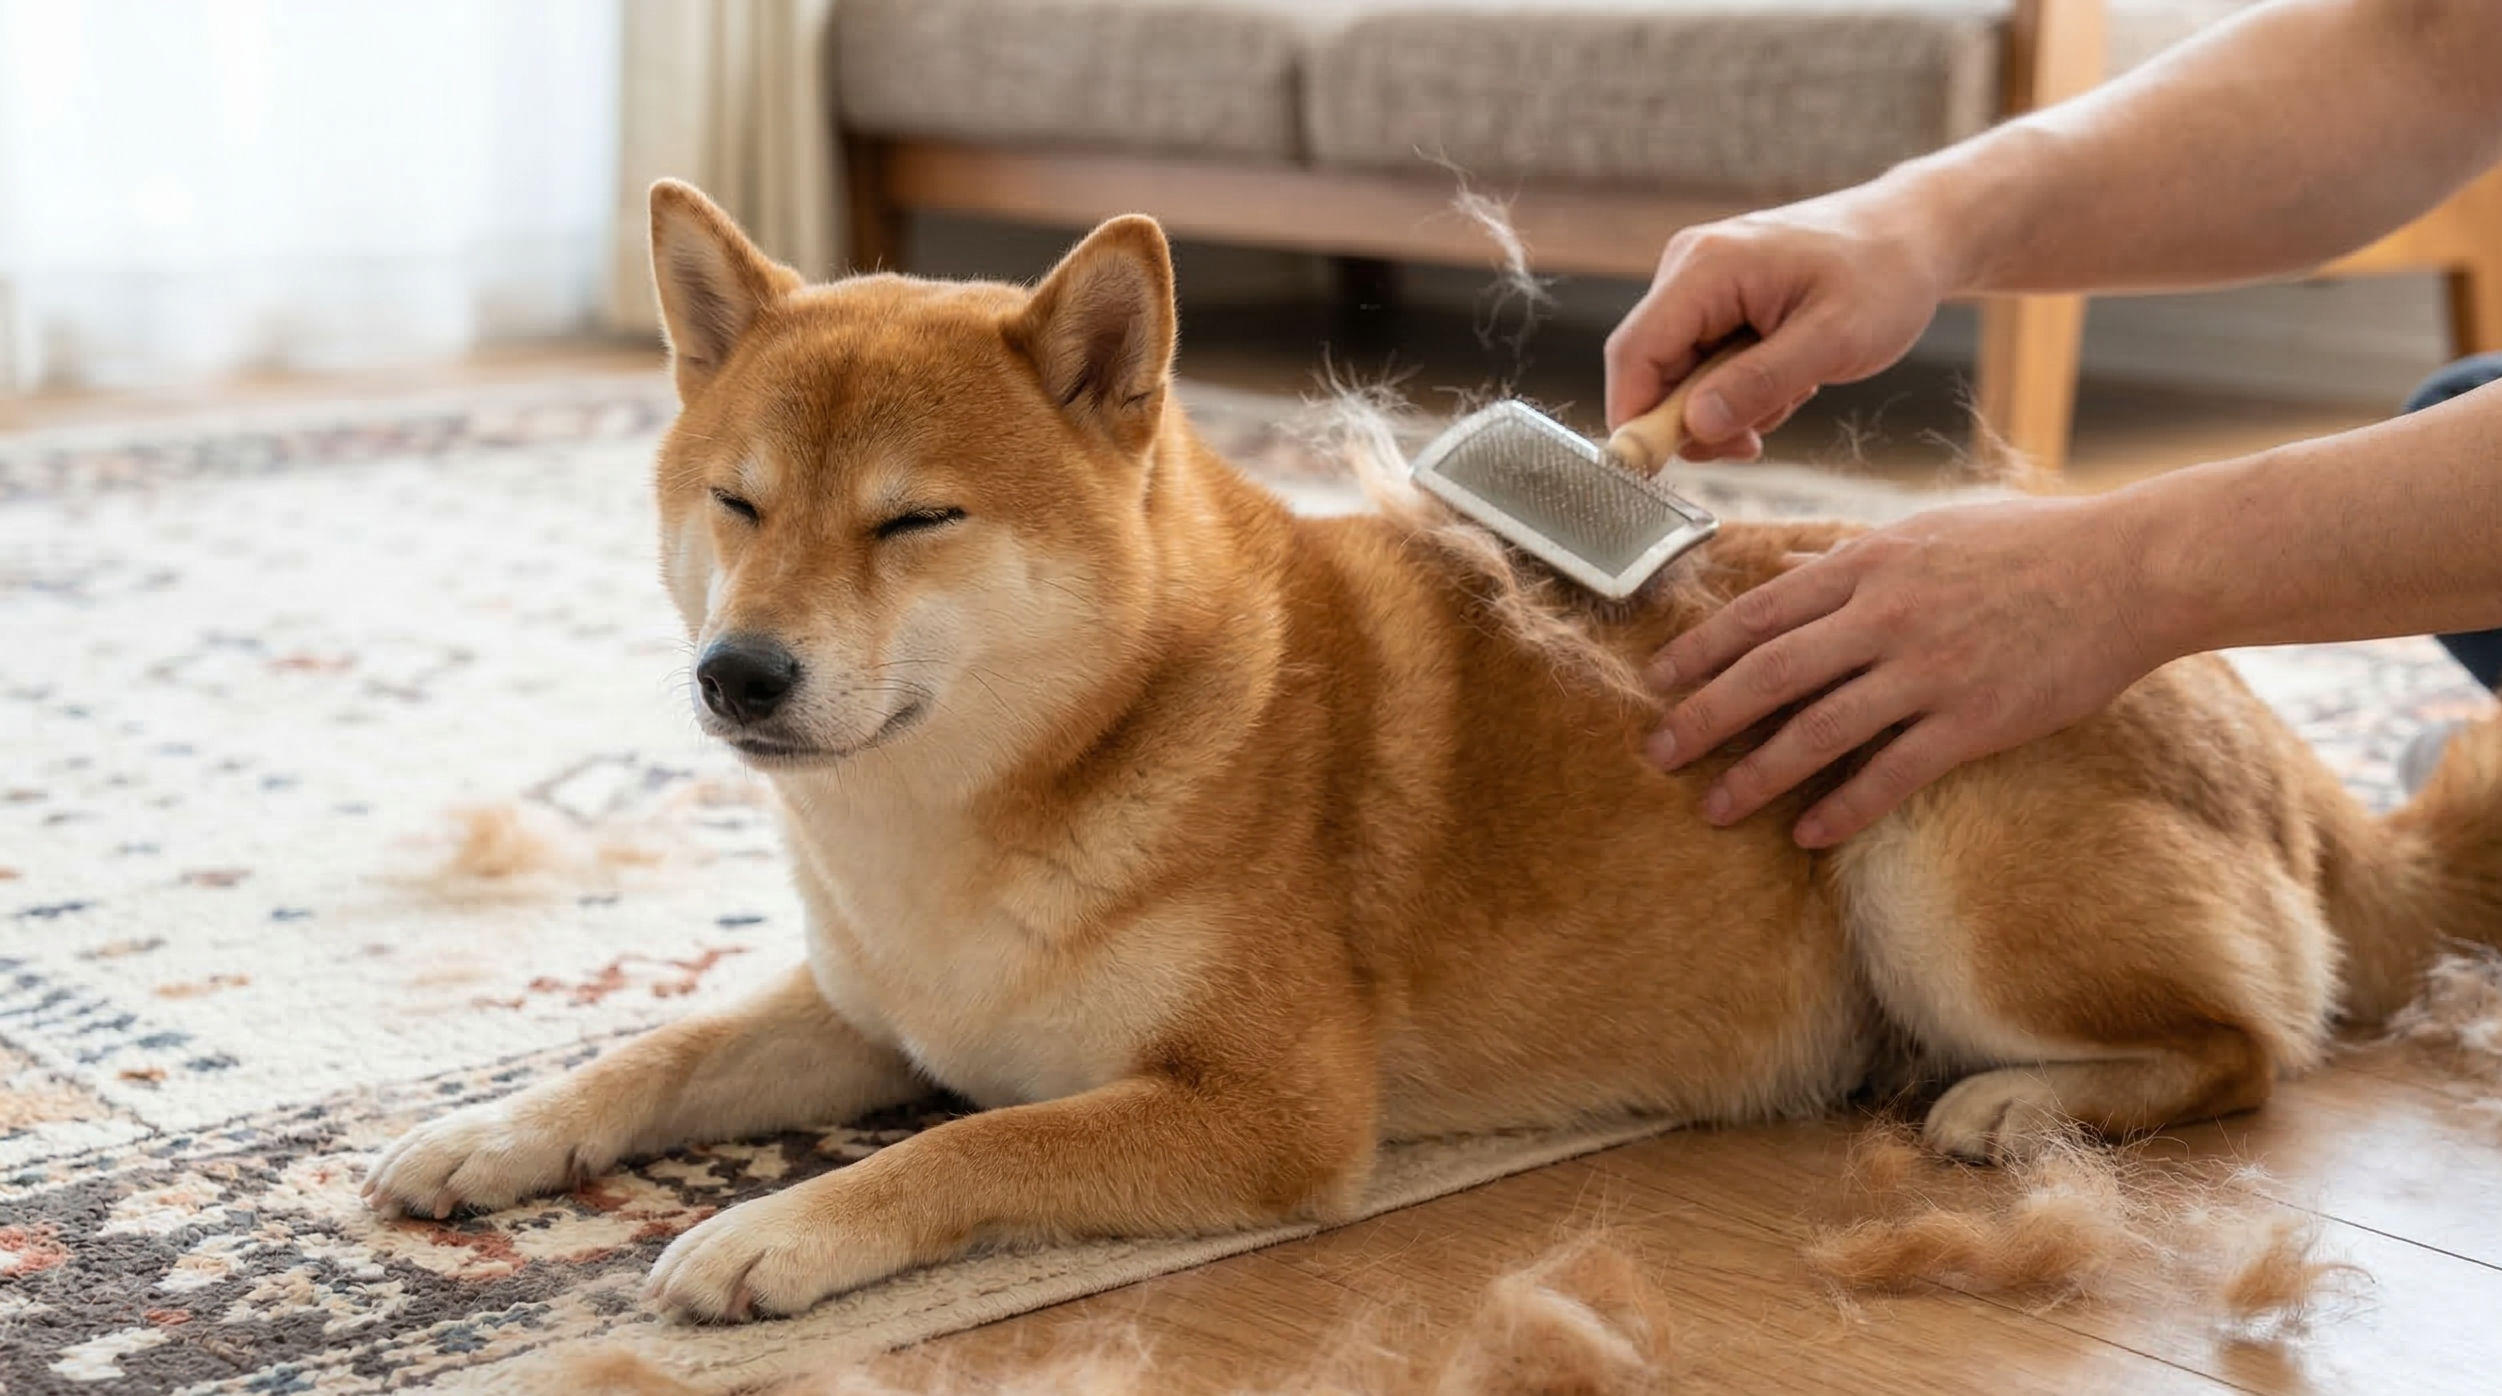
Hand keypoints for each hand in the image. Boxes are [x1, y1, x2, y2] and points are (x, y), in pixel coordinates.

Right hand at [1604, 191, 1958, 460]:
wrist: (1915, 233)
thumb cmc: (1885, 274)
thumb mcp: (1832, 339)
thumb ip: (1758, 383)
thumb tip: (1694, 427)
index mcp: (1707, 266)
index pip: (1635, 353)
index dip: (1637, 418)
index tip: (1661, 469)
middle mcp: (1689, 268)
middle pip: (1652, 369)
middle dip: (1696, 420)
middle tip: (1755, 441)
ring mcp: (1700, 282)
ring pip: (1680, 374)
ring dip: (1728, 406)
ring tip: (1794, 389)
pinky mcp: (1716, 299)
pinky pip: (1704, 364)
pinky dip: (1740, 388)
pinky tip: (1788, 375)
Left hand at [1642, 496, 2172, 846]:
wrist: (2129, 568)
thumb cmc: (2030, 543)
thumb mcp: (1927, 528)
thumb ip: (1853, 555)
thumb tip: (1786, 567)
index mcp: (1869, 563)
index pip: (1760, 611)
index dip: (1700, 649)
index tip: (1656, 679)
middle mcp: (1886, 615)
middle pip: (1769, 674)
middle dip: (1704, 717)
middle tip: (1657, 753)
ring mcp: (1929, 670)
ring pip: (1818, 731)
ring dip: (1758, 775)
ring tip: (1715, 808)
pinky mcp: (1975, 720)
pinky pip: (1893, 773)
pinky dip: (1845, 807)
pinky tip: (1808, 834)